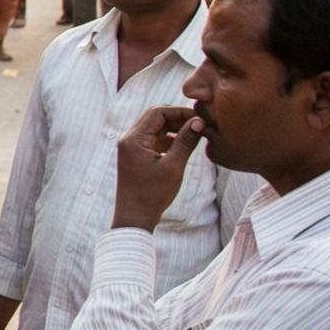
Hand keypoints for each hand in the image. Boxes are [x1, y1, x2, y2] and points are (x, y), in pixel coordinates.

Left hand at [113, 105, 200, 231]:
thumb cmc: (152, 195)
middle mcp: (129, 139)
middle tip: (200, 123)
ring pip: (156, 127)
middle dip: (178, 117)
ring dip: (175, 127)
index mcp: (133, 139)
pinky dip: (170, 138)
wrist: (134, 217)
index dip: (180, 111)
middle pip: (155, 116)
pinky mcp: (137, 155)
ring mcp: (132, 147)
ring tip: (196, 133)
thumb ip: (185, 142)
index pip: (158, 112)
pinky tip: (185, 144)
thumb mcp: (173, 167)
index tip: (200, 118)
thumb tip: (199, 121)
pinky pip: (154, 138)